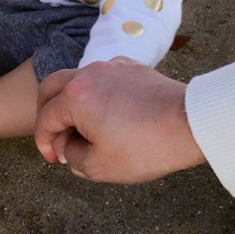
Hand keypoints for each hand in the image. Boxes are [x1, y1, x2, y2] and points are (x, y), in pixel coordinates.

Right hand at [34, 57, 205, 183]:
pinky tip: (106, 112)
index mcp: (75, 97)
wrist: (190, 123)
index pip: (46, 118)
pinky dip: (94, 93)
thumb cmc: (145, 147)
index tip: (53, 158)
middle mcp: (88, 74)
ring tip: (81, 126)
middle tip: (52, 133)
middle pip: (51, 87)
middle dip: (46, 111)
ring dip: (70, 101)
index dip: (44, 142)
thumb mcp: (99, 167)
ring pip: (77, 79)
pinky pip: (101, 76)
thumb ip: (73, 157)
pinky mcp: (131, 67)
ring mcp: (111, 66)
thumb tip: (68, 146)